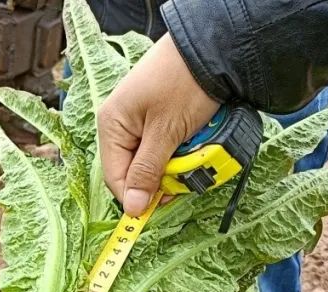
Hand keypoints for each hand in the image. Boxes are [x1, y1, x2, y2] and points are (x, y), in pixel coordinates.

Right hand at [97, 34, 219, 215]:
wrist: (214, 46)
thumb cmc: (186, 83)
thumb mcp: (166, 132)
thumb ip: (147, 171)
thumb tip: (132, 208)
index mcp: (112, 125)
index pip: (115, 177)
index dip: (135, 197)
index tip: (158, 209)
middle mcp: (120, 124)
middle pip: (133, 170)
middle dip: (158, 180)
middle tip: (183, 182)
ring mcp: (139, 119)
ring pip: (151, 160)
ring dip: (173, 165)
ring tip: (192, 156)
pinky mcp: (158, 117)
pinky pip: (162, 146)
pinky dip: (179, 151)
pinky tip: (192, 145)